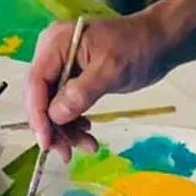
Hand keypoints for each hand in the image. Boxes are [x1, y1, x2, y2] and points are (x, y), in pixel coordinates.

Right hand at [21, 10, 176, 155]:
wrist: (159, 42)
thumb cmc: (136, 49)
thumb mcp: (110, 71)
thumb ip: (81, 93)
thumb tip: (56, 116)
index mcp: (55, 44)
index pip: (36, 82)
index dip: (38, 115)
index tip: (46, 143)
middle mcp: (52, 53)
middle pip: (40, 96)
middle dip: (53, 127)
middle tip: (67, 154)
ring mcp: (61, 65)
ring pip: (52, 104)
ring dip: (66, 128)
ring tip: (88, 145)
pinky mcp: (72, 76)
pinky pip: (65, 102)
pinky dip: (74, 120)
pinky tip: (87, 132)